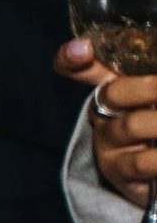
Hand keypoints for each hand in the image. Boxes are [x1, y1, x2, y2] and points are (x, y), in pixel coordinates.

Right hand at [57, 36, 156, 199]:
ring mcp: (109, 145)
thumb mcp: (151, 98)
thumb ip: (150, 77)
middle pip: (112, 93)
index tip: (83, 49)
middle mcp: (104, 114)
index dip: (73, 59)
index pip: (81, 69)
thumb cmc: (156, 125)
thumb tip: (156, 58)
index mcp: (115, 89)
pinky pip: (143, 162)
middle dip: (148, 88)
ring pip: (132, 125)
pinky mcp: (119, 173)